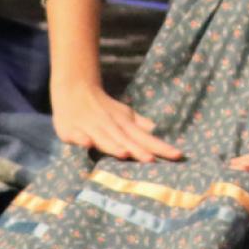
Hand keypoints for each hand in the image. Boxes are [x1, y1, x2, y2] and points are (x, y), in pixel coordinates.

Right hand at [52, 79, 181, 162]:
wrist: (73, 87)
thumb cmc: (102, 106)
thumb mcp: (123, 114)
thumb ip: (139, 125)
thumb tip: (157, 130)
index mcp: (124, 124)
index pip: (145, 138)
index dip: (161, 146)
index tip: (178, 155)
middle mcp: (109, 125)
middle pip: (126, 140)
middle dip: (138, 150)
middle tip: (152, 161)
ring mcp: (90, 127)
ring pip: (103, 138)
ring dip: (112, 146)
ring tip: (124, 154)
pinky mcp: (71, 129)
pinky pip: (76, 135)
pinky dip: (81, 139)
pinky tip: (87, 144)